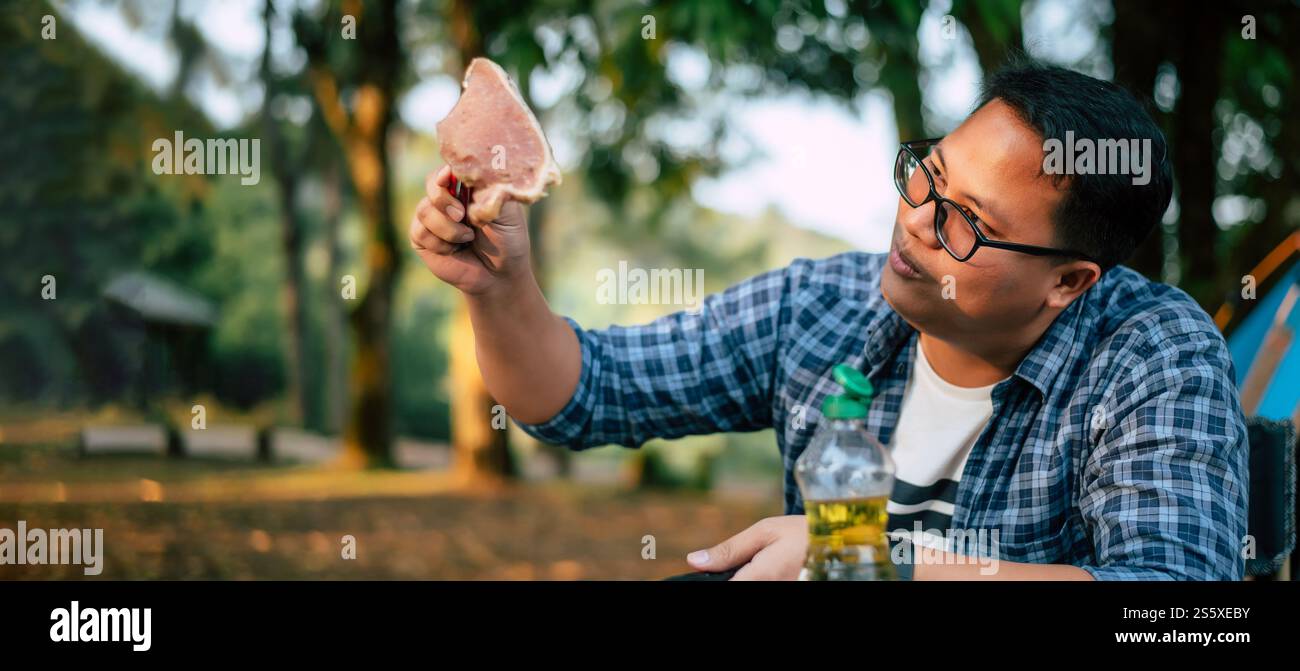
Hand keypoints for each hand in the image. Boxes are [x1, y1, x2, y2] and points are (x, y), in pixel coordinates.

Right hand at [409, 165, 532, 295]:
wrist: (499, 275)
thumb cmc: (507, 239)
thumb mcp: (506, 211)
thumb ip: (489, 189)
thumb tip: (466, 173)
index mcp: (468, 186)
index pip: (449, 168)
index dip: (445, 172)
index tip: (447, 178)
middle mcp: (447, 198)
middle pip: (431, 183)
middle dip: (444, 200)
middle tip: (461, 215)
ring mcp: (432, 217)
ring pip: (424, 210)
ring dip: (448, 228)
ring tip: (468, 238)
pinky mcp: (422, 237)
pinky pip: (420, 231)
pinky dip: (441, 243)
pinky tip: (454, 250)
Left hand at [686, 515, 807, 580]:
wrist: (838, 544)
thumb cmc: (801, 534)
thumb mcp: (764, 532)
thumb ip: (728, 550)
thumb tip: (694, 560)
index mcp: (761, 577)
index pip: (725, 586)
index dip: (713, 579)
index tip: (713, 572)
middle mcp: (771, 590)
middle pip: (735, 587)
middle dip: (733, 576)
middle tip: (751, 561)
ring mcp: (780, 592)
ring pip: (747, 589)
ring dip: (746, 577)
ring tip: (761, 563)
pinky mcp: (786, 591)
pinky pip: (761, 588)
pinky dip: (757, 579)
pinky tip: (766, 570)